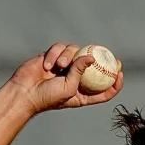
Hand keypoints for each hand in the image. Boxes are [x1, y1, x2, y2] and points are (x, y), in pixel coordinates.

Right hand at [10, 44, 124, 114]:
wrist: (24, 92)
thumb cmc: (47, 97)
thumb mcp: (69, 88)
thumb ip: (80, 72)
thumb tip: (92, 57)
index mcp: (82, 92)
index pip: (103, 88)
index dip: (114, 81)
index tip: (120, 72)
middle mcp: (75, 77)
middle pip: (93, 65)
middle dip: (103, 58)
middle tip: (108, 55)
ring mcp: (64, 65)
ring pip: (75, 50)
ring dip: (67, 56)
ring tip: (59, 66)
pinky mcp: (53, 56)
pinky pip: (59, 48)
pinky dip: (53, 55)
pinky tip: (46, 65)